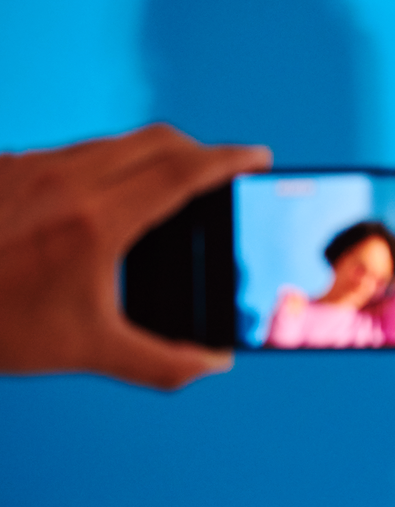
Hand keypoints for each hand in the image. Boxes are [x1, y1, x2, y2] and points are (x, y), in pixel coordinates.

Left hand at [0, 125, 269, 388]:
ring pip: (111, 144)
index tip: (257, 159)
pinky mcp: (2, 167)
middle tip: (225, 173)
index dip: (228, 160)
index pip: (182, 171)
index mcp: (99, 220)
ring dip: (151, 157)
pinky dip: (104, 166)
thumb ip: (161, 363)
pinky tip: (98, 203)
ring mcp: (29, 167)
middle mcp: (66, 179)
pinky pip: (70, 155)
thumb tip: (213, 364)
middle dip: (199, 152)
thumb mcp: (86, 351)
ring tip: (170, 188)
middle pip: (154, 142)